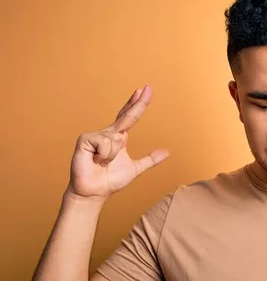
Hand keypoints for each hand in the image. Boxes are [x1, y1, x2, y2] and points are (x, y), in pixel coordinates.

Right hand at [66, 85, 168, 199]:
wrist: (94, 192)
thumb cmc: (110, 180)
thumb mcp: (135, 168)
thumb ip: (150, 160)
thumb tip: (166, 152)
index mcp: (119, 138)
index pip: (128, 116)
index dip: (135, 104)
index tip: (143, 90)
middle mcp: (108, 133)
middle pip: (126, 116)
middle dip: (137, 103)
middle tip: (147, 88)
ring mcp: (96, 135)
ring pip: (117, 138)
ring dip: (112, 155)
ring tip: (103, 162)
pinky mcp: (85, 139)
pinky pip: (106, 143)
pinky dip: (104, 155)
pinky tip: (95, 160)